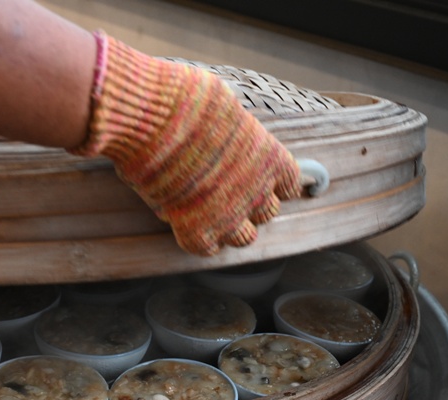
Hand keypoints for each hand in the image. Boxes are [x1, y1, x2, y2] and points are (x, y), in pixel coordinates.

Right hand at [72, 33, 301, 255]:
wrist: (157, 121)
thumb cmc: (187, 102)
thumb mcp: (226, 108)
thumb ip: (234, 135)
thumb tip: (224, 144)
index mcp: (270, 159)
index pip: (290, 185)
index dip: (273, 184)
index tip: (257, 179)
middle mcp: (258, 191)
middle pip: (268, 212)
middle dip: (249, 204)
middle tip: (223, 190)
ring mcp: (231, 216)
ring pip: (245, 237)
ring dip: (229, 226)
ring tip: (206, 210)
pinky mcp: (199, 231)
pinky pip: (207, 248)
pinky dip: (197, 239)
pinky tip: (184, 221)